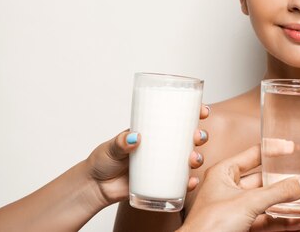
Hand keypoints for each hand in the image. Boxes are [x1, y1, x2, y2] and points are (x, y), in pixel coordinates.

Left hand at [87, 104, 210, 204]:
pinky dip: (189, 182)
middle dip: (200, 136)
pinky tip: (191, 182)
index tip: (203, 111)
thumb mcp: (111, 147)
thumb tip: (134, 137)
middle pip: (190, 139)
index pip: (179, 119)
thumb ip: (121, 142)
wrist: (95, 187)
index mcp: (154, 132)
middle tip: (197, 137)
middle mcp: (163, 148)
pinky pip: (181, 183)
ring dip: (197, 158)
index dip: (195, 113)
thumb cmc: (104, 161)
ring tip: (193, 160)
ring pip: (189, 159)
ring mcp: (164, 165)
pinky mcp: (162, 183)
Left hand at [179, 145, 299, 231]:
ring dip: (286, 201)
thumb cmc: (208, 225)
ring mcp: (235, 209)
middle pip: (263, 179)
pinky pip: (266, 220)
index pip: (254, 154)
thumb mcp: (248, 202)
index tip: (292, 148)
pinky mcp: (241, 226)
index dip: (273, 149)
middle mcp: (229, 188)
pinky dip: (283, 220)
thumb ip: (278, 192)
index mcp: (224, 173)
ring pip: (266, 201)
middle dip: (284, 179)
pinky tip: (299, 219)